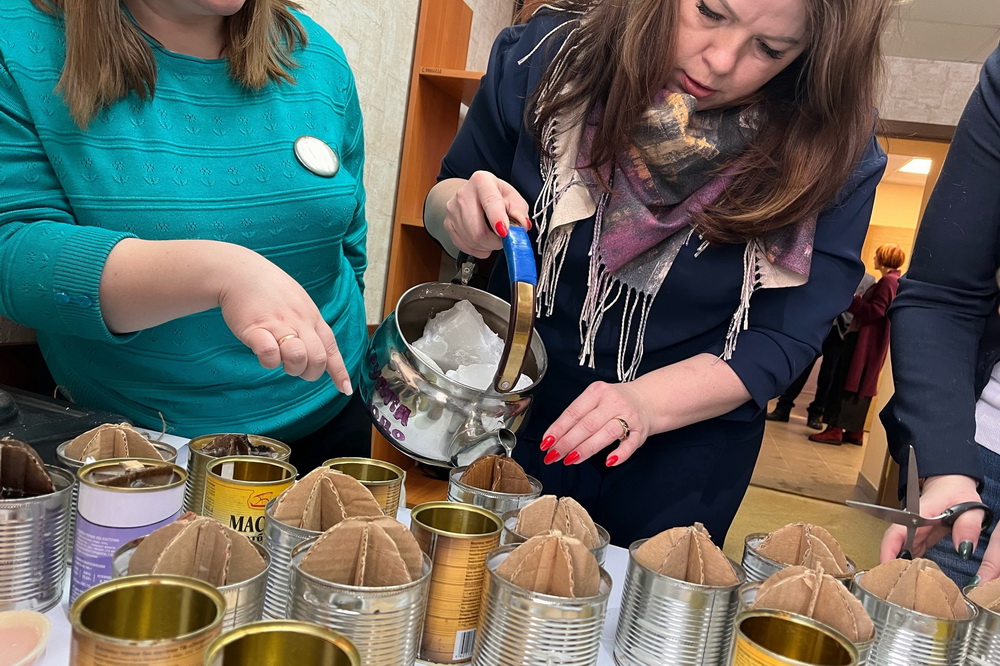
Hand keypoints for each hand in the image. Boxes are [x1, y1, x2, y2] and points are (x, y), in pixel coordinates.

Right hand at [218, 250, 351, 391]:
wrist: (240, 273)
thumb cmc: (269, 290)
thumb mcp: (299, 304)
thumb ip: (309, 326)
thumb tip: (317, 352)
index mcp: (312, 318)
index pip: (331, 348)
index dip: (339, 371)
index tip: (344, 389)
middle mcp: (300, 322)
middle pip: (317, 359)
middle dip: (309, 373)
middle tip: (296, 369)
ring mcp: (279, 325)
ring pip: (298, 357)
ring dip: (290, 367)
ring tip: (279, 359)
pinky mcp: (256, 328)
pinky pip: (269, 352)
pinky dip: (268, 360)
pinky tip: (262, 353)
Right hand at [442, 171, 529, 257]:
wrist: (472, 195)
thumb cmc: (495, 196)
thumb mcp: (512, 198)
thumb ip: (519, 211)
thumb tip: (522, 225)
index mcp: (482, 181)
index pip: (490, 202)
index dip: (498, 219)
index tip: (505, 233)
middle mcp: (463, 194)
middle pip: (478, 230)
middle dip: (495, 241)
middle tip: (504, 239)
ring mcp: (452, 210)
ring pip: (472, 241)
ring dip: (488, 246)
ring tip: (494, 237)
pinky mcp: (447, 224)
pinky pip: (464, 246)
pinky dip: (478, 249)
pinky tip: (484, 242)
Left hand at [538, 381, 651, 467]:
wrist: (647, 399)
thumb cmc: (615, 402)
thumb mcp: (595, 399)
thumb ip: (577, 416)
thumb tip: (554, 437)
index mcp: (597, 392)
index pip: (573, 412)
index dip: (558, 429)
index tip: (546, 442)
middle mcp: (613, 402)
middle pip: (587, 425)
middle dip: (567, 442)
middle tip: (553, 455)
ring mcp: (628, 417)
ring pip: (606, 434)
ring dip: (586, 449)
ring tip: (571, 459)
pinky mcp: (640, 431)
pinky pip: (630, 444)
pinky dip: (620, 454)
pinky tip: (608, 461)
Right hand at [879, 474, 994, 577]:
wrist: (950, 484)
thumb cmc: (957, 492)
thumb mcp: (970, 506)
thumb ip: (968, 526)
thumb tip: (964, 549)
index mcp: (919, 513)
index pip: (897, 532)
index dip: (889, 550)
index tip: (886, 567)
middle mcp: (910, 523)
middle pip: (893, 545)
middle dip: (890, 566)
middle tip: (894, 587)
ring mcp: (911, 531)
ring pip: (898, 551)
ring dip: (898, 567)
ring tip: (901, 588)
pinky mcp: (916, 538)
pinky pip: (908, 553)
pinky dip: (908, 566)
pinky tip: (911, 580)